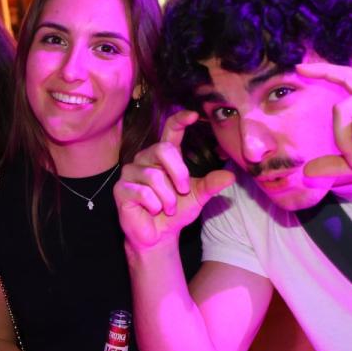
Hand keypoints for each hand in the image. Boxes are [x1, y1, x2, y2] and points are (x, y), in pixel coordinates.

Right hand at [115, 110, 235, 250]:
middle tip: (183, 191)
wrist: (158, 236)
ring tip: (167, 208)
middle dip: (179, 173)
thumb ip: (211, 184)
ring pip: (154, 175)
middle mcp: (145, 159)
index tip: (194, 115)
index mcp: (163, 156)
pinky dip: (154, 205)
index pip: (169, 131)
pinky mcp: (121, 189)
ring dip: (168, 197)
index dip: (179, 120)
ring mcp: (130, 173)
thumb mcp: (197, 197)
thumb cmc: (175, 212)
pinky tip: (153, 211)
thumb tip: (230, 176)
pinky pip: (143, 192)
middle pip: (162, 149)